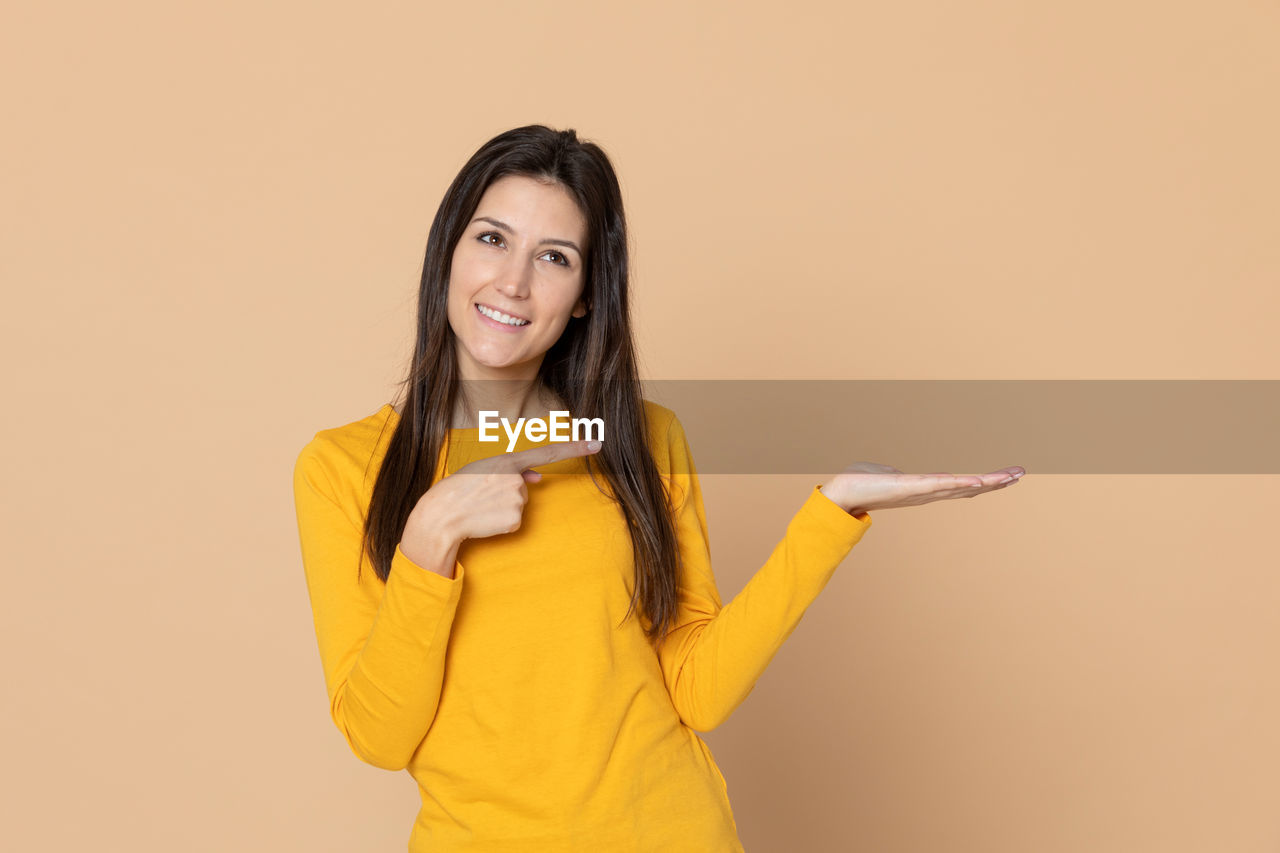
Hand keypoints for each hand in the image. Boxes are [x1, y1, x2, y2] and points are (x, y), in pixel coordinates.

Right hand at [404, 439, 602, 545]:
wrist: (442, 514)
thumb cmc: (459, 489)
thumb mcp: (484, 471)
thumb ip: (513, 471)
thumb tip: (538, 478)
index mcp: (506, 461)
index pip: (548, 452)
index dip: (574, 447)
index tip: (597, 444)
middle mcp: (516, 478)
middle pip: (524, 489)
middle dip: (507, 494)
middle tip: (482, 496)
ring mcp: (517, 499)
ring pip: (520, 505)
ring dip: (503, 508)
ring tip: (482, 507)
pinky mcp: (515, 520)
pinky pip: (515, 522)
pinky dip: (502, 523)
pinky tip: (486, 519)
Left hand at [819, 462, 1025, 514]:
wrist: (839, 495)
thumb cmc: (859, 484)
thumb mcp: (883, 473)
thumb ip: (892, 473)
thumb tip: (893, 471)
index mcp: (924, 489)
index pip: (961, 485)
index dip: (984, 482)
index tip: (1006, 476)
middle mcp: (927, 493)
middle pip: (968, 487)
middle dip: (995, 482)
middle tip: (1021, 473)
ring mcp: (920, 492)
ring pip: (960, 486)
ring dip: (986, 482)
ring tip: (1010, 476)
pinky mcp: (909, 487)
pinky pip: (939, 485)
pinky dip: (959, 483)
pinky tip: (978, 480)